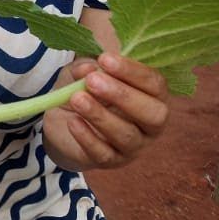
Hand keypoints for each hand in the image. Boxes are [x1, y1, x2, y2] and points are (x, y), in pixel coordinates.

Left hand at [43, 52, 168, 170]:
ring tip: (76, 98)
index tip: (105, 59)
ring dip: (101, 115)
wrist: (63, 122)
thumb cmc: (84, 91)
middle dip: (123, 96)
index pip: (155, 84)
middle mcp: (150, 123)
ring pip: (127, 135)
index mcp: (151, 96)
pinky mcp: (111, 160)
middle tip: (93, 81)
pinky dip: (87, 138)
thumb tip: (88, 68)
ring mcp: (133, 145)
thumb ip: (86, 69)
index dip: (132, 71)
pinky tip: (73, 122)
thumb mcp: (81, 74)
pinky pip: (104, 153)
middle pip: (153, 114)